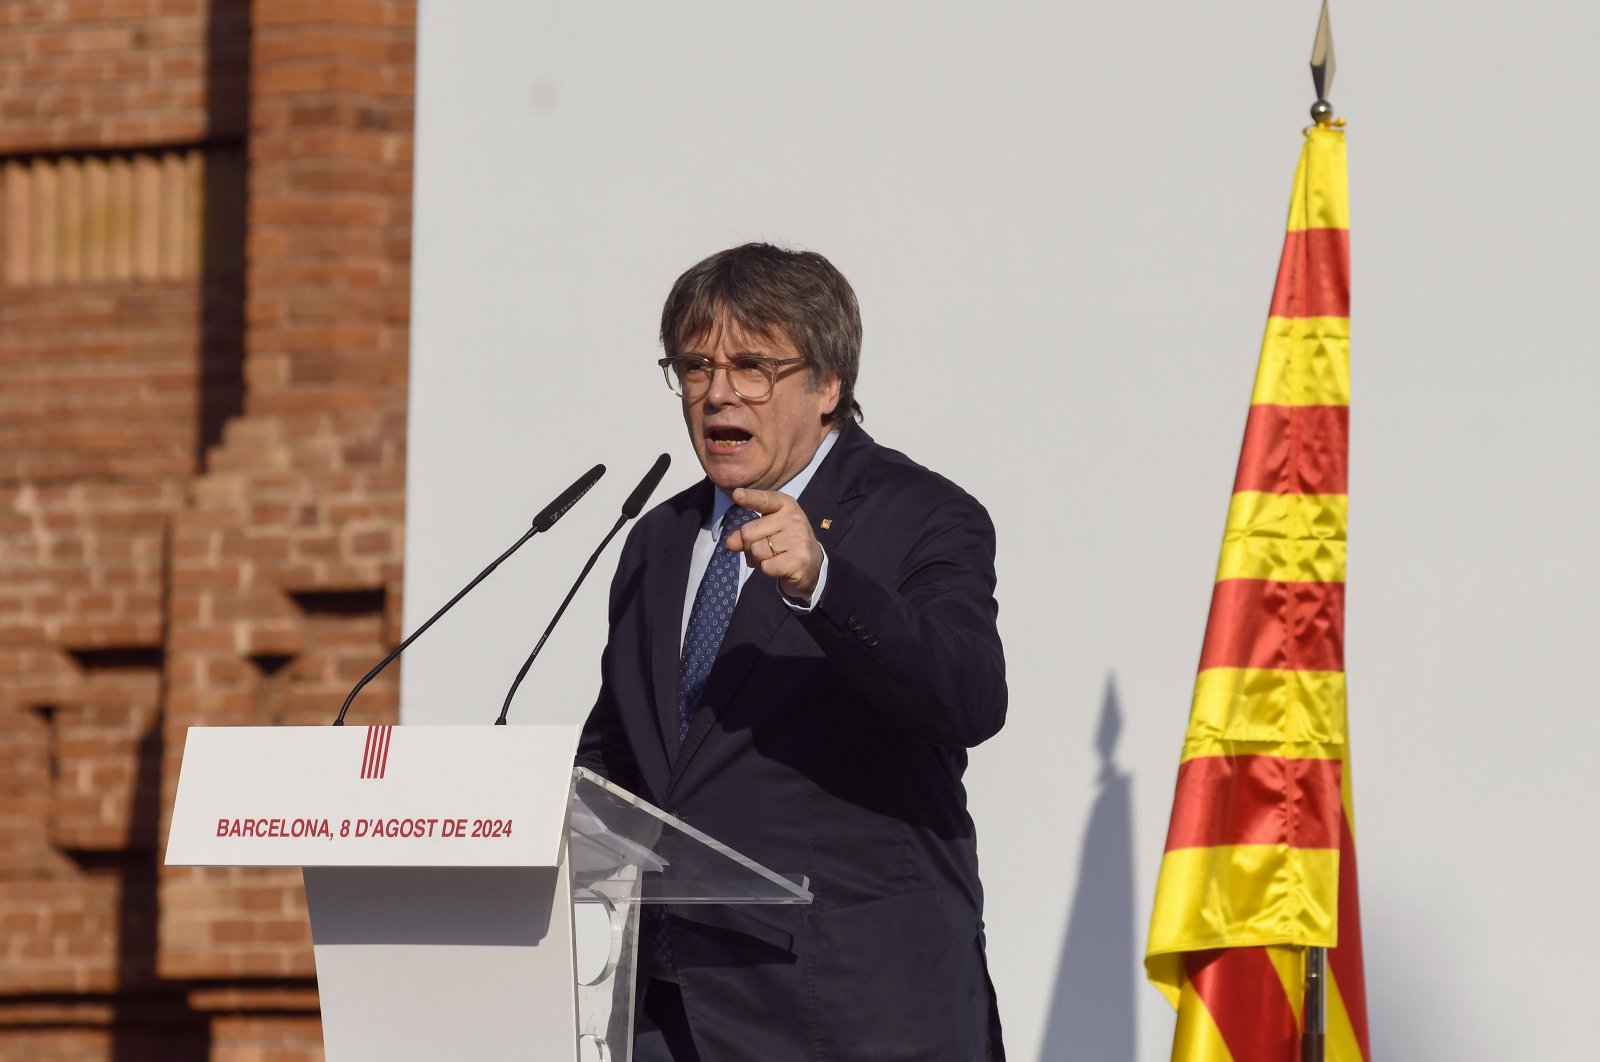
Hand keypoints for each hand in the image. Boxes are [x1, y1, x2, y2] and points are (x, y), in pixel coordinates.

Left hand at [725, 487, 824, 601]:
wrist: (812, 564)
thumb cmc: (784, 542)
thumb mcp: (766, 531)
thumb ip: (745, 533)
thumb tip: (731, 542)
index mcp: (785, 505)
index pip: (764, 500)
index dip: (749, 497)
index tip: (737, 494)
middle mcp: (793, 518)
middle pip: (748, 531)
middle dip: (748, 545)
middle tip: (764, 549)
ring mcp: (798, 538)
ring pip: (756, 550)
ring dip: (758, 559)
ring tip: (773, 557)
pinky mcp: (799, 559)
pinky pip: (766, 566)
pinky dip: (767, 569)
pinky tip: (779, 566)